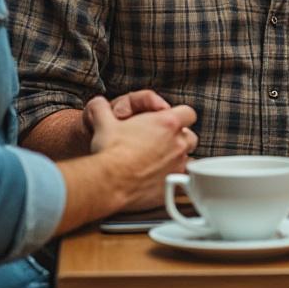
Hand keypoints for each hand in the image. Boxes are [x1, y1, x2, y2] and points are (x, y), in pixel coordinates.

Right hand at [85, 96, 198, 210]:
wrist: (110, 181)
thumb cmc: (110, 152)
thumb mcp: (104, 123)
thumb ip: (102, 108)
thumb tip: (98, 102)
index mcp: (167, 123)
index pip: (188, 113)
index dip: (180, 116)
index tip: (170, 122)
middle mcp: (178, 143)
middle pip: (190, 137)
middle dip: (180, 139)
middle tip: (163, 143)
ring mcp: (178, 164)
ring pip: (189, 159)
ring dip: (178, 159)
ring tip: (162, 162)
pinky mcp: (174, 184)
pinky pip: (182, 180)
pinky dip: (175, 179)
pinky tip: (161, 180)